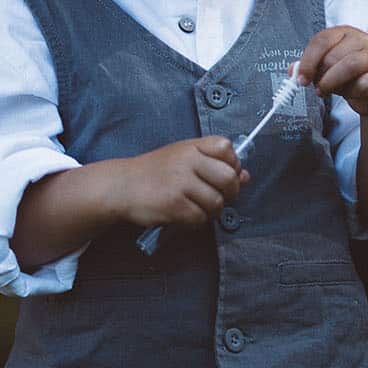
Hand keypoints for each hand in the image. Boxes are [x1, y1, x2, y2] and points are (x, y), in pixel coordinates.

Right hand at [115, 136, 246, 227]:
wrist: (121, 186)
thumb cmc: (153, 173)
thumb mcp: (183, 158)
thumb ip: (212, 164)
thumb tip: (245, 176)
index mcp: (191, 146)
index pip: (226, 147)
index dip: (233, 164)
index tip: (226, 174)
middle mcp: (187, 160)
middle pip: (229, 178)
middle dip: (231, 193)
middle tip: (221, 198)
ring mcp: (180, 182)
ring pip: (216, 202)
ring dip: (212, 211)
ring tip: (198, 208)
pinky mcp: (174, 204)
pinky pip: (200, 217)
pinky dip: (196, 221)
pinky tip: (185, 215)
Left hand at [298, 26, 367, 118]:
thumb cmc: (351, 77)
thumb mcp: (327, 69)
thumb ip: (311, 67)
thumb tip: (293, 69)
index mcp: (345, 33)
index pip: (322, 40)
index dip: (308, 60)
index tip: (300, 78)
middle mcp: (362, 40)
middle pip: (333, 55)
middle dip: (320, 75)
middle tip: (316, 87)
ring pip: (348, 66)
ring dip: (331, 83)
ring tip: (325, 92)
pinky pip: (364, 83)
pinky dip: (351, 92)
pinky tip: (348, 94)